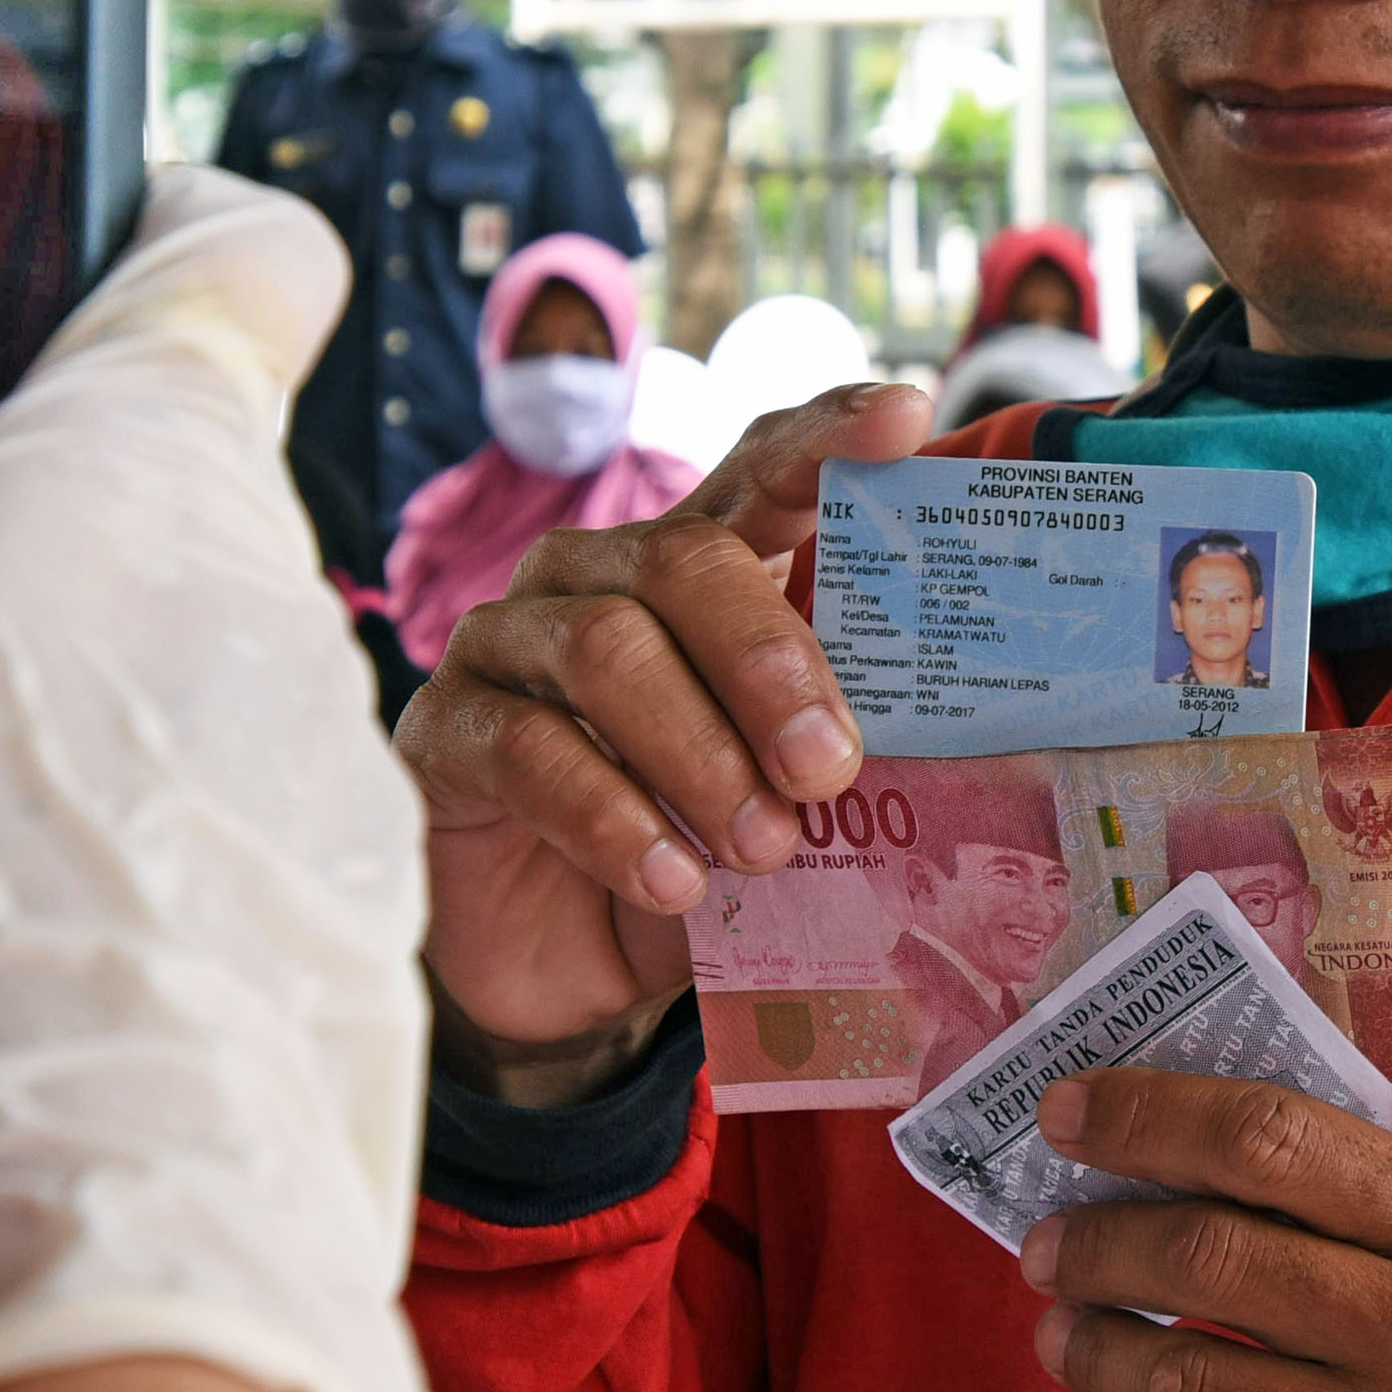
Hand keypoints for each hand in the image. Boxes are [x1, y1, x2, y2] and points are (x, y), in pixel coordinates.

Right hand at [0, 167, 465, 1391]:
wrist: (74, 1277)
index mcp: (153, 467)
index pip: (237, 250)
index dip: (154, 224)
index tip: (84, 251)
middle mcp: (283, 611)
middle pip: (165, 520)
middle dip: (23, 563)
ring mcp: (328, 802)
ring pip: (177, 720)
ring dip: (55, 761)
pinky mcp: (336, 977)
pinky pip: (204, 899)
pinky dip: (104, 926)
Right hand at [395, 382, 931, 1083]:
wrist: (564, 973)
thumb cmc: (692, 855)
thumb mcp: (776, 797)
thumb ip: (828, 742)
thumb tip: (948, 733)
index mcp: (691, 570)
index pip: (758, 472)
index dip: (827, 438)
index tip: (906, 418)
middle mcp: (594, 577)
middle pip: (685, 558)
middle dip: (770, 659)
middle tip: (828, 768)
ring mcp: (508, 644)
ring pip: (606, 648)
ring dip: (699, 754)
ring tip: (762, 850)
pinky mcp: (443, 730)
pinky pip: (531, 751)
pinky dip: (615, 822)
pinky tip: (673, 883)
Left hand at [1011, 1069, 1391, 1391]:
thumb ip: (1341, 1190)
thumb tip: (1150, 1147)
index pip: (1273, 1143)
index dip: (1149, 1117)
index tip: (1066, 1115)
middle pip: (1213, 1260)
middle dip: (1100, 1244)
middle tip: (1052, 1250)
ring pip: (1190, 1387)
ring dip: (1094, 1353)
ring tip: (1066, 1338)